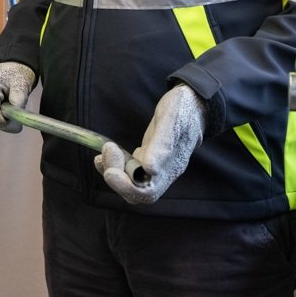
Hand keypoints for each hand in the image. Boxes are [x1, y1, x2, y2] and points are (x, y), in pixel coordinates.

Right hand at [0, 61, 35, 132]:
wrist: (7, 68)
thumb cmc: (15, 75)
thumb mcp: (22, 85)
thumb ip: (19, 102)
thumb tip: (15, 121)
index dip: (4, 121)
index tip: (15, 118)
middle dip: (4, 121)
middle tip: (13, 112)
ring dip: (0, 120)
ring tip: (7, 106)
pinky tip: (0, 107)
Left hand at [96, 85, 204, 204]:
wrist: (192, 104)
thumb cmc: (183, 110)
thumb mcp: (172, 120)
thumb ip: (162, 145)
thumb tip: (150, 169)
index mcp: (172, 167)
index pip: (148, 192)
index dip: (126, 186)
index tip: (110, 171)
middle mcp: (163, 172)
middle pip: (137, 192)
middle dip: (117, 179)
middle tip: (108, 152)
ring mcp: (155, 167)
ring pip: (130, 183)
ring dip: (113, 171)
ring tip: (103, 153)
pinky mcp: (148, 158)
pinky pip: (129, 171)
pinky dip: (113, 165)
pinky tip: (104, 154)